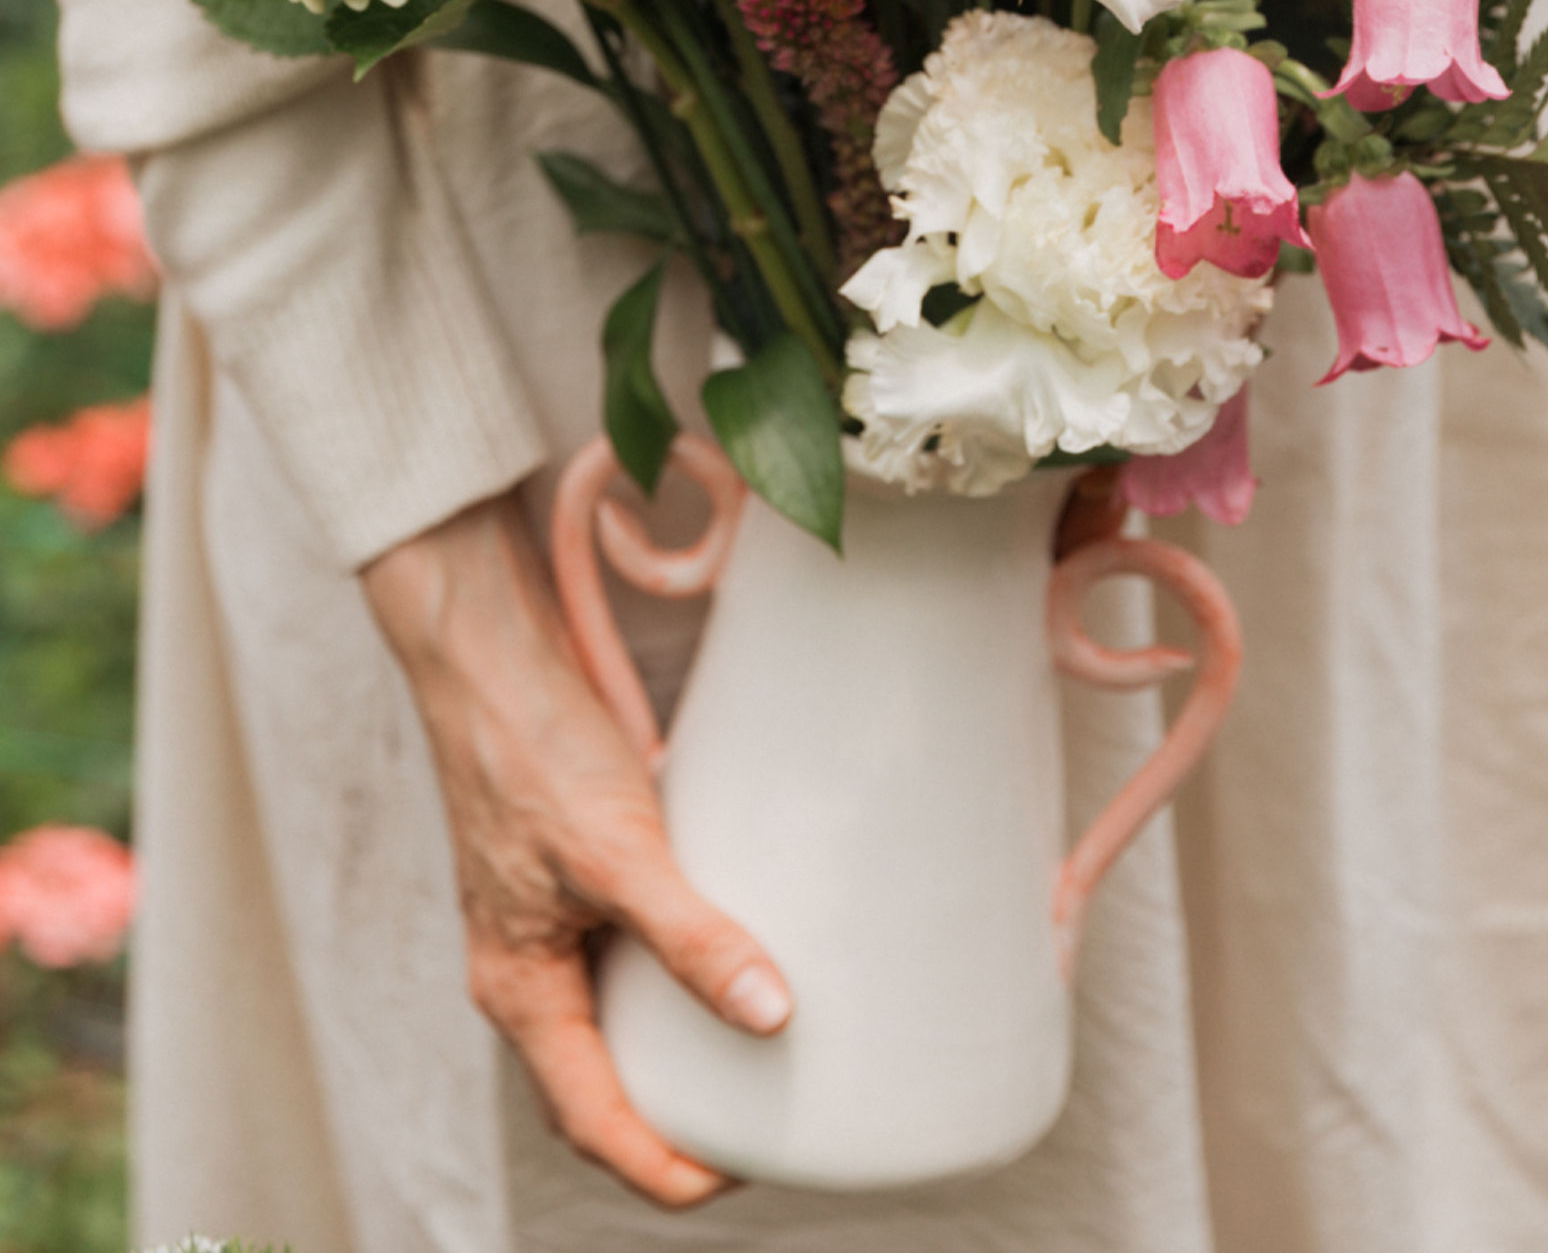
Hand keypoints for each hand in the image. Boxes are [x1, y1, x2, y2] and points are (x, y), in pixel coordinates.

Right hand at [360, 489, 790, 1207]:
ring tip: (760, 1048)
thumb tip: (772, 1015)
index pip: (594, 1122)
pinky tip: (735, 939)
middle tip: (763, 1122)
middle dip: (672, 1120)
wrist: (490, 656)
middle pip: (602, 1083)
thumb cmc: (531, 751)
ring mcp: (547, 919)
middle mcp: (527, 969)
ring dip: (676, 1044)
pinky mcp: (574, 869)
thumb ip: (691, 937)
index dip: (665, 1166)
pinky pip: (627, 944)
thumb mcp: (619, 853)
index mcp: (519, 990)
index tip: (741, 1175)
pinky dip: (677, 964)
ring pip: (615, 1014)